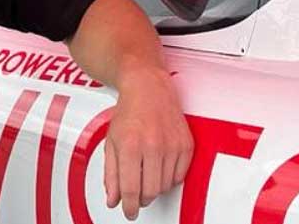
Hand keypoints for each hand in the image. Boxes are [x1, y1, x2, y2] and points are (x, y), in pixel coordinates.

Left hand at [103, 67, 192, 220]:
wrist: (149, 87)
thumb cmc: (129, 111)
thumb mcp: (111, 142)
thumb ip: (111, 174)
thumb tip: (114, 199)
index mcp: (130, 145)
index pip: (131, 189)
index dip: (129, 206)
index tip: (128, 212)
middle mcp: (153, 145)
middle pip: (150, 191)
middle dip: (141, 198)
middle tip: (136, 193)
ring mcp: (172, 145)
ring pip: (165, 186)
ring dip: (155, 187)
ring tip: (147, 173)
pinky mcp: (186, 144)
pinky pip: (180, 176)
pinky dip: (169, 177)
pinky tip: (160, 165)